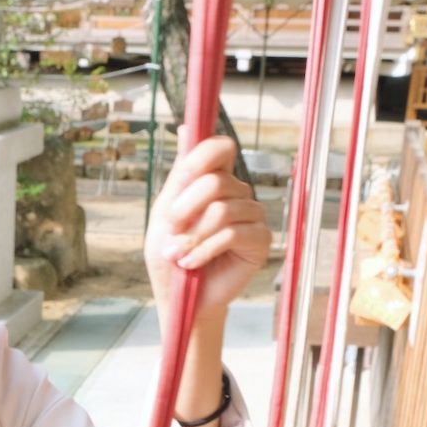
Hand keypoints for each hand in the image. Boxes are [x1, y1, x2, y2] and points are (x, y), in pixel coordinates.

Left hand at [145, 136, 272, 320]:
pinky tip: (192, 264)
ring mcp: (252, 216)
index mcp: (215, 182)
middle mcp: (237, 194)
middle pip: (216, 181)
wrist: (179, 298)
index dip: (202, 156)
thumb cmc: (171, 257)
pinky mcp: (260, 240)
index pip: (220, 149)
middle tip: (172, 231)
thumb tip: (185, 128)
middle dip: (185, 209)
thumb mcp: (166, 213)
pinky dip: (205, 249)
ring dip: (192, 236)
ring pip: (222, 210)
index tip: (183, 177)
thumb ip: (180, 175)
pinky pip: (233, 233)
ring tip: (178, 256)